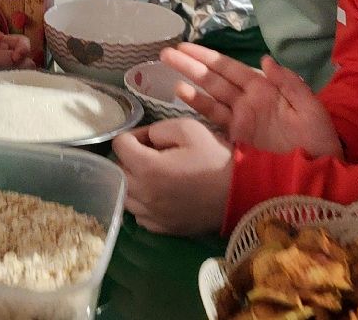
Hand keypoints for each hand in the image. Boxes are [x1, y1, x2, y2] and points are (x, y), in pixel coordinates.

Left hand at [112, 117, 232, 235]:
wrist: (241, 194)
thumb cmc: (215, 159)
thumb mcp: (189, 128)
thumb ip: (158, 129)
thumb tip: (145, 139)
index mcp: (147, 168)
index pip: (119, 145)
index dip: (133, 136)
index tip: (150, 138)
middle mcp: (143, 194)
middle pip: (117, 170)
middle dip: (129, 158)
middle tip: (151, 153)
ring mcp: (151, 215)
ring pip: (124, 194)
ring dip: (133, 180)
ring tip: (153, 174)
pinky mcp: (161, 228)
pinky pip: (138, 214)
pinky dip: (142, 202)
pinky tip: (159, 194)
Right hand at [163, 46, 340, 156]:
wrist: (318, 175)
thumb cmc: (318, 140)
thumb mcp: (310, 107)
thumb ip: (289, 82)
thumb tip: (264, 59)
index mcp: (265, 89)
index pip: (232, 68)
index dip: (209, 56)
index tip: (186, 46)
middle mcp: (248, 101)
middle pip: (214, 78)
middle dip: (191, 64)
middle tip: (166, 53)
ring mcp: (240, 120)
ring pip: (209, 95)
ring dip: (189, 80)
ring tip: (168, 68)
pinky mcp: (236, 138)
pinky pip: (214, 118)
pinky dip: (197, 105)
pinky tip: (182, 93)